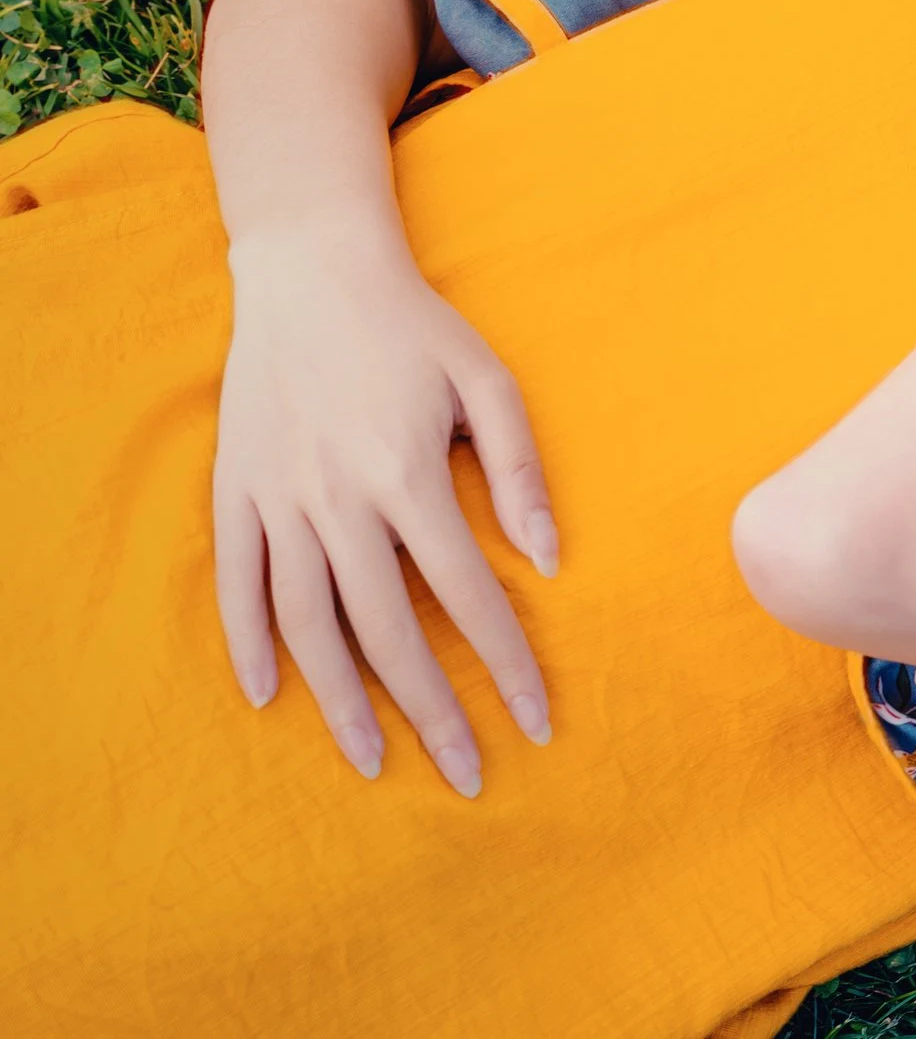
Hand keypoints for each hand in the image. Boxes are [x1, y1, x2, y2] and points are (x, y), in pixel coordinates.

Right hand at [213, 236, 557, 795]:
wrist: (310, 268)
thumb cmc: (415, 326)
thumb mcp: (489, 380)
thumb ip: (522, 469)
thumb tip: (551, 561)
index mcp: (407, 475)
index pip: (468, 596)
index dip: (506, 666)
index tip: (537, 721)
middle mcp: (336, 499)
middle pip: (385, 632)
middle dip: (433, 713)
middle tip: (469, 774)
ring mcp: (277, 498)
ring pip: (306, 624)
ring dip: (342, 701)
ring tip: (376, 761)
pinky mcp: (235, 489)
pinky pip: (236, 583)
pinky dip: (248, 645)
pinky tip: (273, 696)